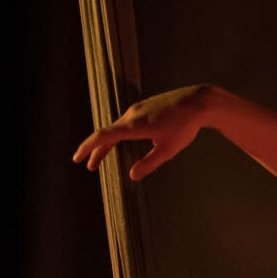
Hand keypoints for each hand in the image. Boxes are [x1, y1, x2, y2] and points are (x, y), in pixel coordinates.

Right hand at [72, 84, 211, 179]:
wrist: (197, 102)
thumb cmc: (184, 127)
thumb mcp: (167, 150)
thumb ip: (149, 163)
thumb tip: (132, 175)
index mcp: (133, 126)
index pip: (103, 137)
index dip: (88, 148)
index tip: (78, 158)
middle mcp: (132, 115)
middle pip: (108, 134)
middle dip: (97, 151)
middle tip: (90, 166)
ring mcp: (138, 109)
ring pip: (117, 128)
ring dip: (108, 143)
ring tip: (102, 157)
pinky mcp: (145, 107)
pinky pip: (126, 123)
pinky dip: (118, 135)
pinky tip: (121, 142)